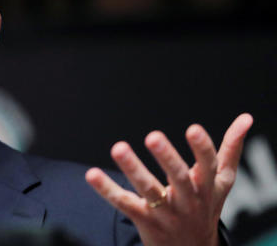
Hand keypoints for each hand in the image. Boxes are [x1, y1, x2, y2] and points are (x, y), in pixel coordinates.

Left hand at [85, 113, 252, 245]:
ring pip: (148, 190)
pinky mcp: (144, 220)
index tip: (194, 128)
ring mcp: (165, 212)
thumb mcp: (222, 182)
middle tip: (153, 136)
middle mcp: (187, 199)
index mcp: (206, 186)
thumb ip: (230, 149)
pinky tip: (91, 174)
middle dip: (167, 158)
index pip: (207, 165)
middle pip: (178, 178)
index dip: (202, 148)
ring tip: (118, 148)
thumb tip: (246, 118)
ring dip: (133, 169)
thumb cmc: (205, 206)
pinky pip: (124, 204)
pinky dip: (106, 189)